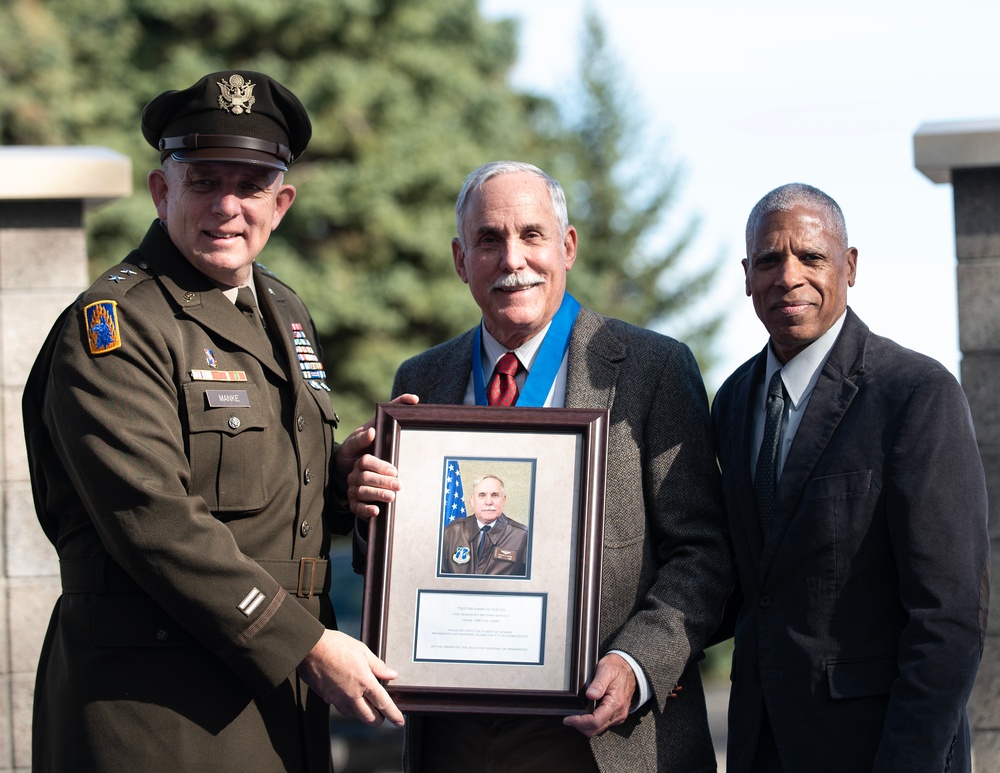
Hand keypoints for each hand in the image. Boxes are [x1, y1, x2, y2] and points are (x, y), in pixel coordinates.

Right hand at [297, 630, 403, 726]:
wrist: (310, 648)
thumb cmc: (336, 645)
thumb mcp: (362, 650)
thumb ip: (378, 666)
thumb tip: (392, 675)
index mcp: (364, 681)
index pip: (383, 703)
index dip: (393, 714)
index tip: (399, 722)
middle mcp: (351, 694)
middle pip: (369, 717)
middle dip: (378, 719)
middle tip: (382, 715)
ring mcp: (337, 698)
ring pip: (354, 714)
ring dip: (361, 712)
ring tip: (364, 701)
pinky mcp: (326, 698)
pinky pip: (340, 707)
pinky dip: (347, 705)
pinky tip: (347, 694)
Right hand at [334, 394, 417, 518]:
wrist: (352, 465)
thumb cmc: (371, 443)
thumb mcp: (380, 424)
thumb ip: (395, 407)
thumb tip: (414, 398)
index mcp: (360, 451)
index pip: (366, 460)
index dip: (380, 465)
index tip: (394, 469)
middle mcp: (354, 468)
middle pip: (365, 476)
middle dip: (382, 480)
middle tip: (399, 484)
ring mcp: (352, 484)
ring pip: (360, 491)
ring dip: (376, 494)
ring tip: (392, 497)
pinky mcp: (354, 499)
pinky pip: (356, 506)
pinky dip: (365, 510)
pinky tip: (377, 511)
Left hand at [562, 653, 636, 737]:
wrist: (630, 669)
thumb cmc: (617, 668)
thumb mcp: (606, 670)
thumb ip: (598, 683)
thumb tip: (590, 695)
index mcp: (615, 703)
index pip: (595, 722)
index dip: (579, 722)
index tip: (568, 719)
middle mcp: (618, 713)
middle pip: (595, 730)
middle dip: (580, 726)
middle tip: (568, 718)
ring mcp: (618, 716)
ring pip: (598, 730)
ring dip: (585, 726)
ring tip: (575, 716)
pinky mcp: (617, 716)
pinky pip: (603, 725)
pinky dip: (592, 723)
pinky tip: (585, 714)